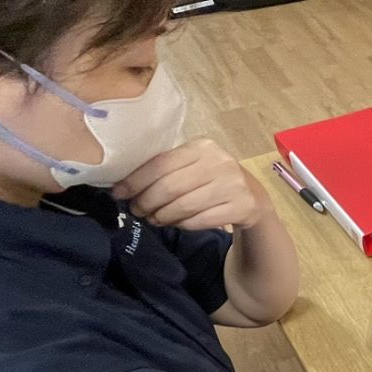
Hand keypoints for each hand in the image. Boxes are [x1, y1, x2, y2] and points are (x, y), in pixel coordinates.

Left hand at [111, 138, 273, 230]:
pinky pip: (200, 221)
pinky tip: (177, 223)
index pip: (161, 163)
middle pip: (169, 187)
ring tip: (154, 219)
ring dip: (162, 216)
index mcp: (202, 147)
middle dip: (147, 202)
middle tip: (137, 211)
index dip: (136, 181)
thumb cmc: (211, 179)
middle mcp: (219, 162)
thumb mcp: (192, 166)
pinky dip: (183, 225)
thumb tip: (123, 187)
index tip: (119, 194)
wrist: (252, 195)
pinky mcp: (241, 206)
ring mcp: (233, 185)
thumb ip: (165, 170)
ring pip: (183, 206)